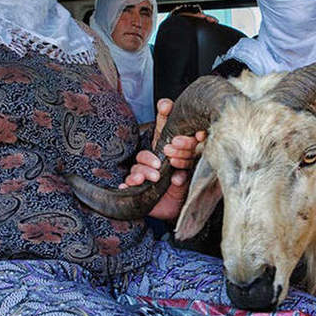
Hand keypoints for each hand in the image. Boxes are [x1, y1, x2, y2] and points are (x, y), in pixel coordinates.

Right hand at [123, 98, 205, 220]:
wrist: (174, 210)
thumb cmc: (181, 189)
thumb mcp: (187, 176)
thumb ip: (186, 170)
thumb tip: (180, 174)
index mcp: (166, 152)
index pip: (163, 131)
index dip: (163, 116)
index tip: (166, 105)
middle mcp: (152, 160)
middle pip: (146, 152)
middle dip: (151, 157)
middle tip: (159, 164)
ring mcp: (142, 173)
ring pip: (137, 168)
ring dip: (144, 172)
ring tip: (153, 178)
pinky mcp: (136, 188)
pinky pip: (127, 184)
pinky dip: (128, 185)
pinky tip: (128, 187)